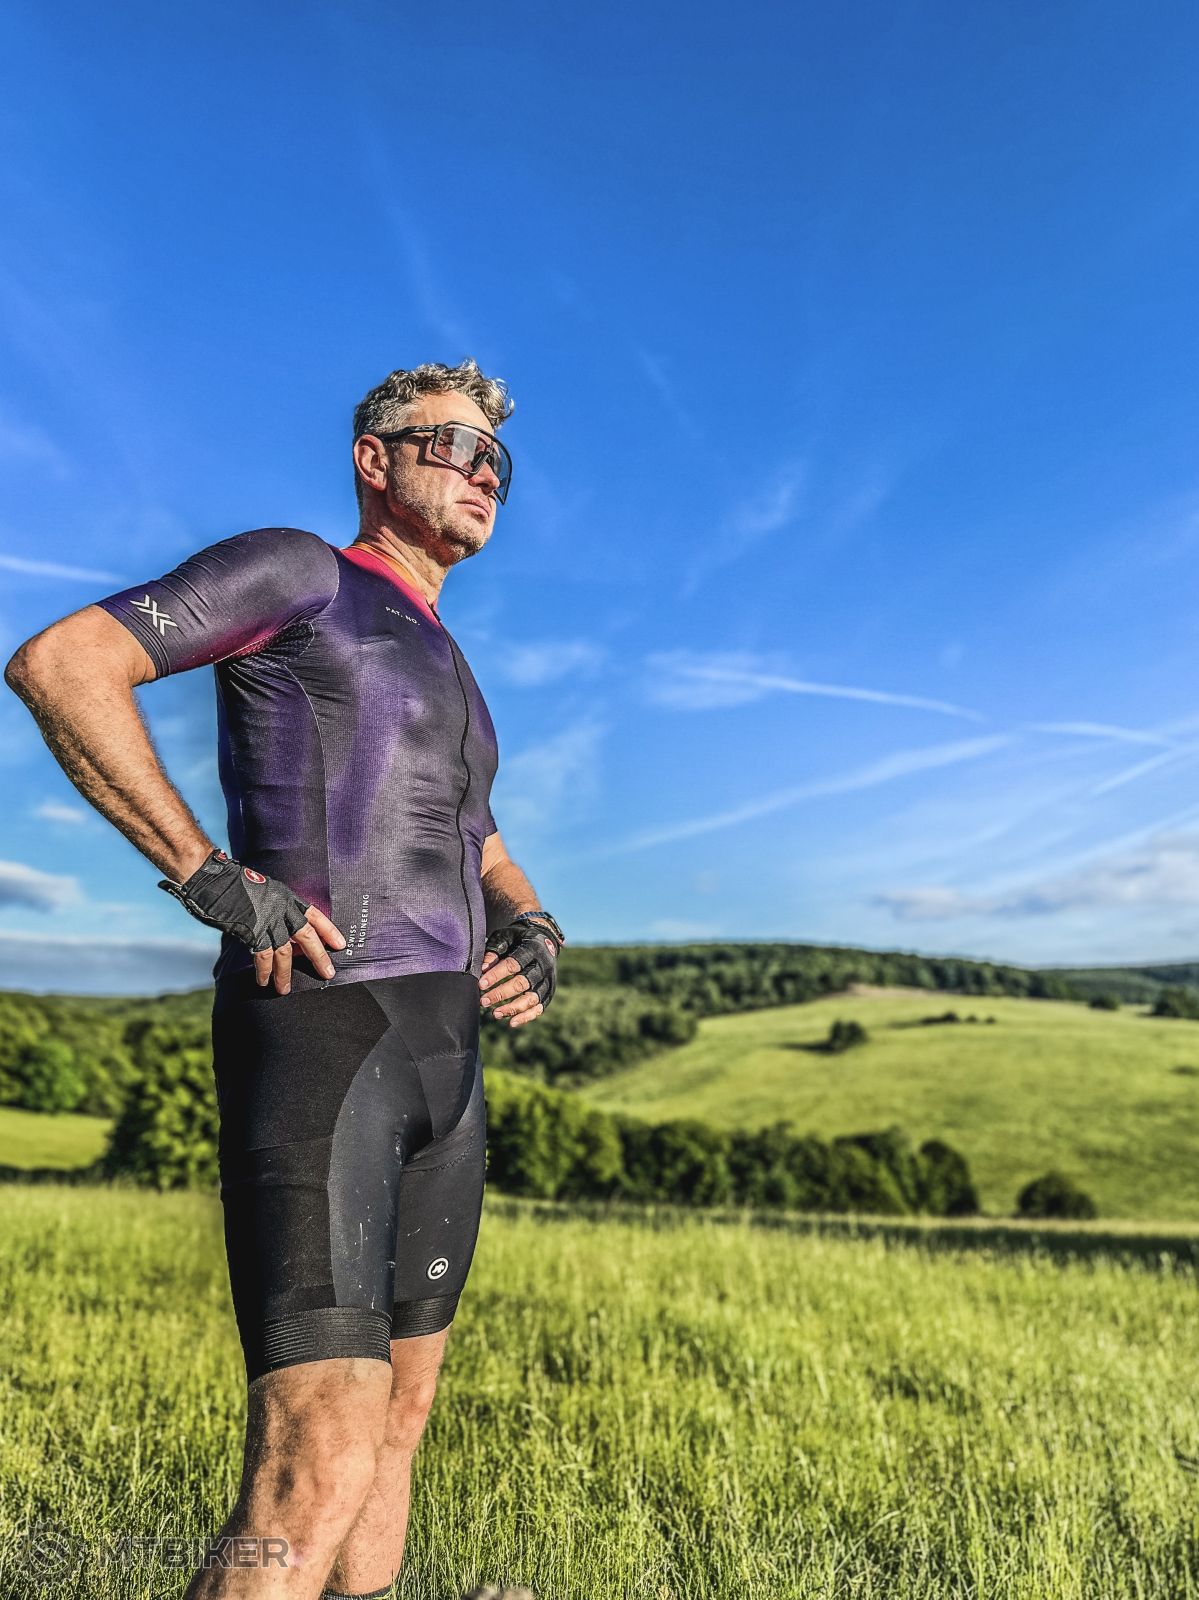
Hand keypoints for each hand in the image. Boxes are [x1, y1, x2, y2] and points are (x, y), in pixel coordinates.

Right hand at [158, 847, 345, 994]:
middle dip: (318, 956)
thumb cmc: (232, 885)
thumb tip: (282, 930)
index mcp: (286, 896)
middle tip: (327, 972)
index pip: (314, 914)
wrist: (211, 880)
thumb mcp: (262, 891)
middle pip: (307, 935)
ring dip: (285, 973)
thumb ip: (274, 909)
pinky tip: (264, 981)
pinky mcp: (252, 931)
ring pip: (285, 951)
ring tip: (285, 989)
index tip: (341, 944)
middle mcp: (280, 907)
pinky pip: (263, 957)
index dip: (329, 930)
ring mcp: (267, 919)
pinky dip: (265, 971)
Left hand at [479, 920, 560, 1027]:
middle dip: (501, 994)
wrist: (544, 938)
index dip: (496, 976)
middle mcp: (544, 965)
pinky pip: (539, 1008)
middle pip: (522, 983)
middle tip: (483, 1001)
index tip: (481, 985)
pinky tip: (511, 1023)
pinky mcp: (549, 992)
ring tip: (495, 1014)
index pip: (513, 964)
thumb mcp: (505, 937)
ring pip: (532, 998)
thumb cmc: (518, 938)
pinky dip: (526, 1017)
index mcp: (532, 948)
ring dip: (513, 1008)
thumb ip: (494, 952)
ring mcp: (548, 980)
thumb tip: (482, 970)